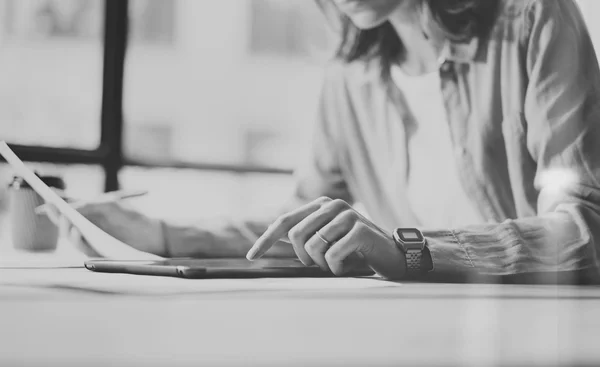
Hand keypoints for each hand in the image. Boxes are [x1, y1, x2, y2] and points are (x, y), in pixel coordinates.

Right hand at [45, 201, 164, 256]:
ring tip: (69, 220)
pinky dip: (80, 241)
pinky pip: (85, 249)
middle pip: (66, 225)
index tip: (47, 201)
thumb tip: (72, 207)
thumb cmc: (132, 217)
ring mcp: (93, 240)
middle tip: (56, 210)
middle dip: (58, 218)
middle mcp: (89, 227)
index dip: (56, 207)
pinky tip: (79, 231)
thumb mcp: (111, 205)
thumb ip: (91, 205)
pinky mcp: (99, 252)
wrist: (152, 233)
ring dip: (68, 230)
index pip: (68, 209)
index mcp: (90, 213)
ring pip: (72, 238)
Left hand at [246, 197, 406, 279]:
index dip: (265, 240)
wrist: (392, 255)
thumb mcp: (325, 240)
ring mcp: (347, 214)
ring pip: (313, 246)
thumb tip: (267, 237)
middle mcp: (332, 205)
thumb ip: (302, 235)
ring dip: (322, 263)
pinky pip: (332, 255)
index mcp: (320, 205)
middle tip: (318, 264)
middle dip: (303, 256)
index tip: (251, 257)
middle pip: (296, 235)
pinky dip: (337, 268)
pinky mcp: (359, 229)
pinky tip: (348, 265)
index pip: (284, 221)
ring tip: (336, 263)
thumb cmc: (355, 250)